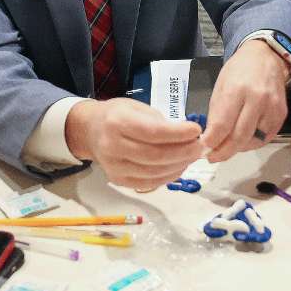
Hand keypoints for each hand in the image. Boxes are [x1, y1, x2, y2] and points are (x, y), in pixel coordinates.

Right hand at [66, 98, 203, 189]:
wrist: (90, 131)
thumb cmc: (117, 115)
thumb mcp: (137, 108)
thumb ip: (160, 122)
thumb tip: (188, 136)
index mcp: (117, 122)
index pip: (153, 132)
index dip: (178, 134)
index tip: (196, 130)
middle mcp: (112, 146)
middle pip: (156, 155)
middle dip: (183, 152)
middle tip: (200, 146)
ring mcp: (114, 167)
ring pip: (154, 172)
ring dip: (179, 166)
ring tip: (192, 156)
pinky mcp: (118, 181)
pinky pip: (149, 183)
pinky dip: (168, 176)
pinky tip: (178, 167)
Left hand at [201, 39, 288, 161]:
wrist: (265, 57)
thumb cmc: (238, 71)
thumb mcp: (220, 86)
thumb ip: (216, 112)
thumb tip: (211, 138)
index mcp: (237, 89)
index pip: (222, 124)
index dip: (212, 141)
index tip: (203, 149)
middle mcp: (257, 98)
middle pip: (239, 136)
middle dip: (224, 152)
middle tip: (213, 157)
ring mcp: (272, 107)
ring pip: (254, 140)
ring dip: (238, 149)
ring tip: (227, 148)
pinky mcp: (281, 114)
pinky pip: (266, 137)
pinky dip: (253, 143)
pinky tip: (243, 140)